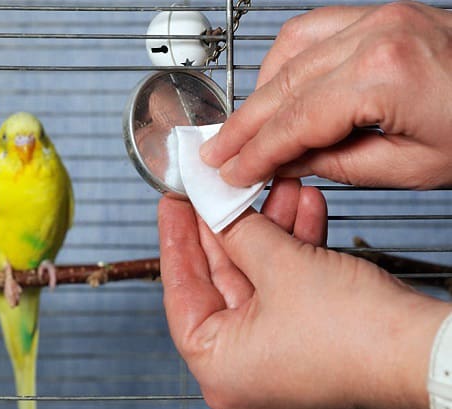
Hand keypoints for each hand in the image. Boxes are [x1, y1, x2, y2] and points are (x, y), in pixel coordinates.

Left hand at [158, 177, 451, 408]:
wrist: (424, 351)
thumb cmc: (355, 335)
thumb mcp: (280, 268)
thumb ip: (238, 232)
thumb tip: (214, 207)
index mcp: (218, 363)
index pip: (181, 289)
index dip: (176, 238)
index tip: (173, 203)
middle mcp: (241, 363)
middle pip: (221, 277)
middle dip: (229, 223)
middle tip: (218, 187)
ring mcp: (274, 350)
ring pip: (259, 274)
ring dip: (269, 226)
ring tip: (273, 184)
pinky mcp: (305, 335)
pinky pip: (286, 282)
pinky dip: (294, 246)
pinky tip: (302, 206)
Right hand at [199, 2, 451, 188]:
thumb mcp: (411, 168)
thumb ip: (336, 164)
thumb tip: (284, 163)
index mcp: (386, 76)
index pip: (296, 120)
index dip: (256, 151)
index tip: (230, 172)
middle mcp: (375, 35)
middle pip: (283, 86)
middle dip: (245, 126)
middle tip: (218, 154)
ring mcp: (377, 17)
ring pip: (288, 53)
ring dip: (259, 94)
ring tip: (244, 130)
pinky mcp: (380, 13)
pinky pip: (311, 30)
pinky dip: (283, 61)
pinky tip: (275, 88)